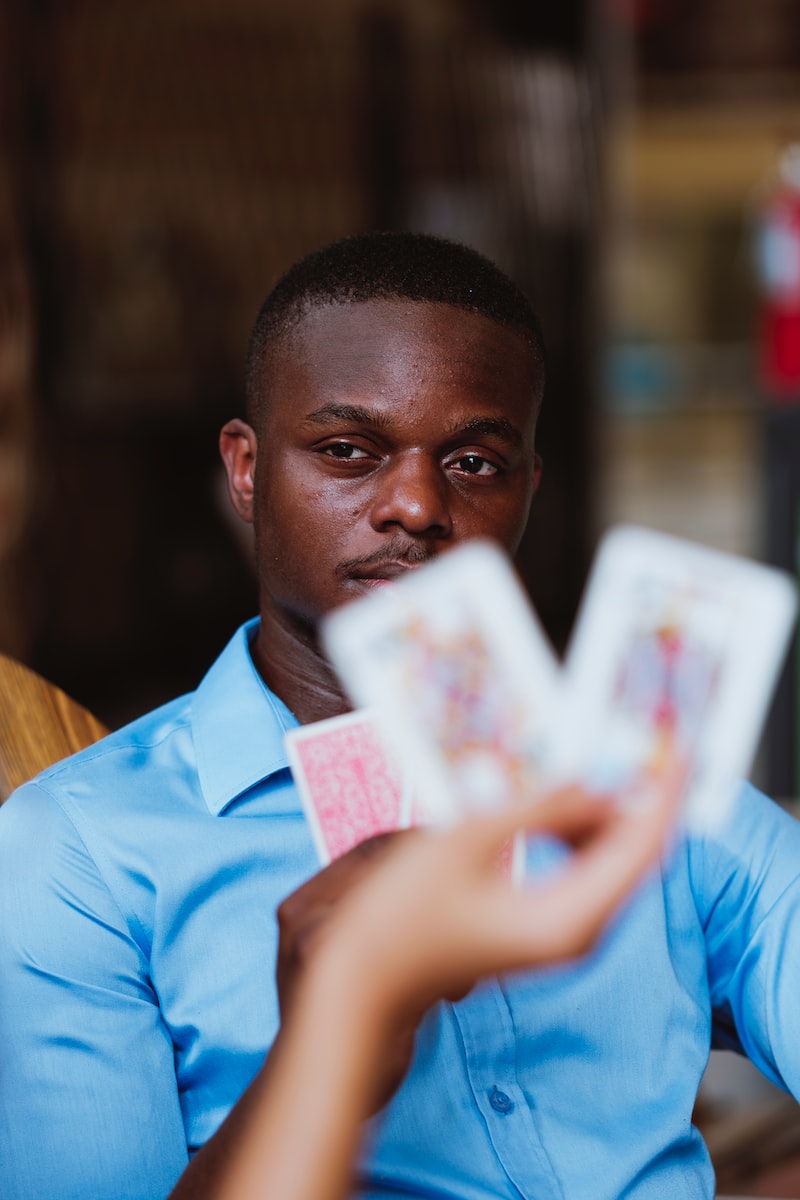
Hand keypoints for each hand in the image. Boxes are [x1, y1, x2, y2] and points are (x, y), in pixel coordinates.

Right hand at [283, 756, 685, 1110]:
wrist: (365, 979)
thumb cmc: (403, 912)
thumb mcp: (469, 839)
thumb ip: (537, 807)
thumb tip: (593, 782)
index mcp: (567, 916)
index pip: (639, 848)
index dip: (664, 795)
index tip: (679, 750)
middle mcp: (577, 932)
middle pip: (631, 858)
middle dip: (639, 799)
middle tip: (641, 743)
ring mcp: (560, 935)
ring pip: (606, 865)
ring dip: (606, 815)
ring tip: (596, 760)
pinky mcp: (541, 929)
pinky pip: (581, 875)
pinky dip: (580, 837)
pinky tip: (561, 802)